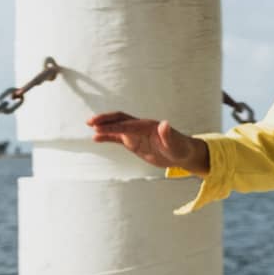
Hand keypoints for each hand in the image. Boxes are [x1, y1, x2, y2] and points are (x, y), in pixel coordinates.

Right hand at [87, 112, 208, 174]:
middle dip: (105, 120)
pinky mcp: (134, 142)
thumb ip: (169, 135)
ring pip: (117, 127)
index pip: (128, 124)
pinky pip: (118, 138)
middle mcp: (140, 127)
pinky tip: (96, 138)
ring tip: (90, 127)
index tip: (100, 127)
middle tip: (90, 122)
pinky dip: (107, 137)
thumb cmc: (181, 148)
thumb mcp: (176, 145)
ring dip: (104, 127)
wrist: (183, 154)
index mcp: (148, 126)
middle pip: (120, 120)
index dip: (114, 126)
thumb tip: (165, 124)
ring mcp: (136, 134)